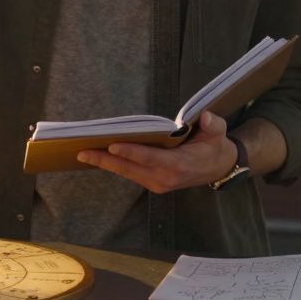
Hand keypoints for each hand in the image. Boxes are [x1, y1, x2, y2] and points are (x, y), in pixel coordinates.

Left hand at [76, 112, 237, 193]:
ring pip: (126, 173)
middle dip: (106, 160)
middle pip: (131, 169)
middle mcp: (165, 178)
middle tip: (82, 152)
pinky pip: (129, 173)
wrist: (218, 168)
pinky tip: (97, 156)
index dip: (132, 153)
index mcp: (179, 165)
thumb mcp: (218, 133)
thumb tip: (205, 116)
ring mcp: (157, 183)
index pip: (151, 158)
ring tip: (83, 153)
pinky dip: (113, 165)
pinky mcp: (152, 183)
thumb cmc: (214, 146)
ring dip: (105, 164)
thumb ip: (213, 125)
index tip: (113, 147)